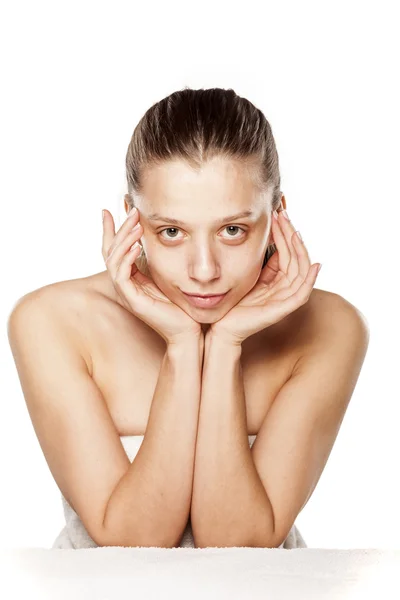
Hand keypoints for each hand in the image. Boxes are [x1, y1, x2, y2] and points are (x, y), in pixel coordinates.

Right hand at [102, 206, 201, 345]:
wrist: (189, 330)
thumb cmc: (183, 303)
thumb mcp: (170, 273)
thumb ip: (162, 256)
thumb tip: (165, 233)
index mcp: (131, 277)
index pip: (113, 249)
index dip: (110, 229)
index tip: (110, 208)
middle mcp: (125, 284)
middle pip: (109, 251)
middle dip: (118, 228)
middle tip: (130, 209)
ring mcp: (127, 293)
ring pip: (113, 260)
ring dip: (123, 239)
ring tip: (135, 223)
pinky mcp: (132, 301)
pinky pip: (121, 275)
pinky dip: (126, 258)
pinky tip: (136, 245)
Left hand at [209, 209, 321, 345]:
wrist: (222, 326)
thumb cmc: (234, 302)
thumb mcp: (249, 275)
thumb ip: (264, 263)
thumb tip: (272, 240)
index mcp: (278, 279)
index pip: (287, 251)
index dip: (285, 232)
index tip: (278, 213)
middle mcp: (286, 288)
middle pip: (296, 256)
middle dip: (291, 234)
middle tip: (284, 214)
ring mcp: (286, 299)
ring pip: (302, 270)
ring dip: (300, 249)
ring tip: (294, 230)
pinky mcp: (284, 310)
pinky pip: (303, 293)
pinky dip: (310, 279)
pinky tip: (313, 264)